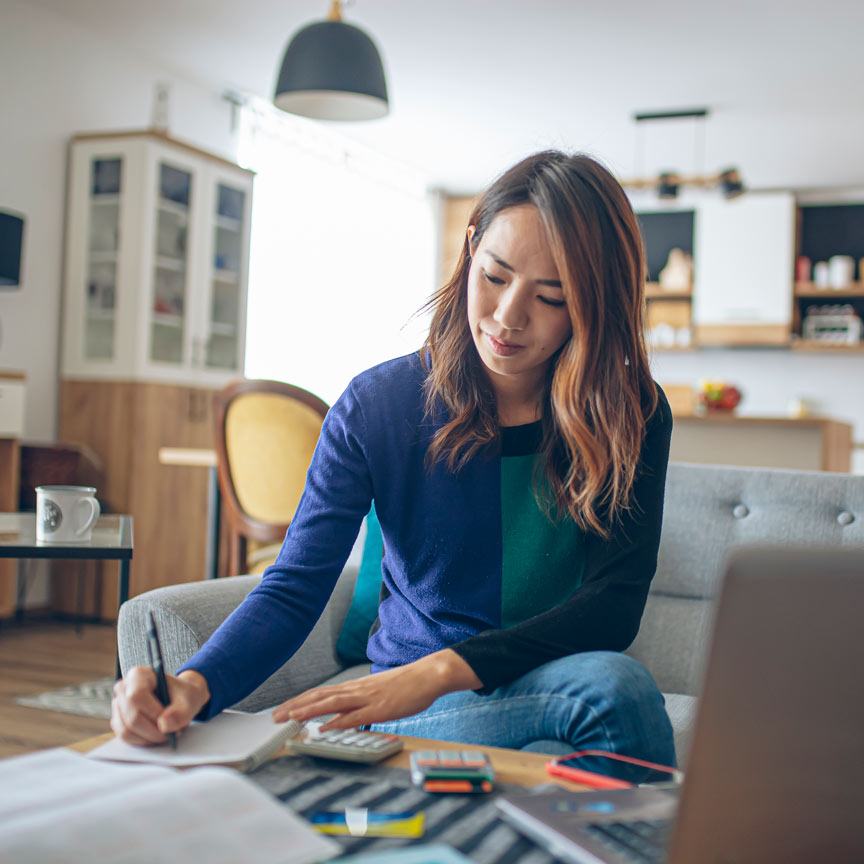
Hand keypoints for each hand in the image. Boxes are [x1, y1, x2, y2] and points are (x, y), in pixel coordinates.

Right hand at [110, 667, 210, 746]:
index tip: (168, 720)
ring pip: (126, 731)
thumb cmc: (183, 695)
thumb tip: (163, 725)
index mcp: (139, 675)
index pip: (136, 696)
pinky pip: (125, 738)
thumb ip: (180, 712)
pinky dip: (142, 741)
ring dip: (148, 738)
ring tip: (166, 733)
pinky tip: (156, 735)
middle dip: (153, 731)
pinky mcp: (118, 721)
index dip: (152, 713)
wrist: (181, 698)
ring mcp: (118, 705)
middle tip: (172, 734)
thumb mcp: (190, 699)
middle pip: (131, 717)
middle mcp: (123, 688)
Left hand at [272, 649, 481, 730]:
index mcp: (356, 687)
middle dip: (296, 706)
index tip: (283, 709)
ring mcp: (368, 698)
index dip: (300, 701)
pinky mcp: (381, 707)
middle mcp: (357, 690)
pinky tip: (324, 726)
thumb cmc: (406, 685)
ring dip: (309, 711)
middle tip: (275, 717)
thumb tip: (343, 716)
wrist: (429, 674)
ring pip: (332, 704)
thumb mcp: (378, 693)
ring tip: (290, 718)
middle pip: (320, 696)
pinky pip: (355, 715)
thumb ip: (360, 704)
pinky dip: (338, 721)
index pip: (321, 693)